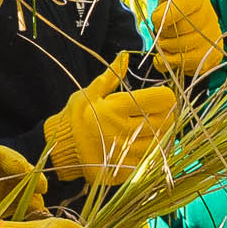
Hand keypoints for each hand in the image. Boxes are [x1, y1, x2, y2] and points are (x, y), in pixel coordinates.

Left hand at [0, 138, 45, 221]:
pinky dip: (28, 216)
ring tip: (37, 207)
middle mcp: (2, 173)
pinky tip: (32, 221)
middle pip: (24, 175)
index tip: (23, 171)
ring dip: (33, 199)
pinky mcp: (5, 212)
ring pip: (27, 193)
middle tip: (40, 188)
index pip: (8, 157)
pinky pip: (21, 213)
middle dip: (33, 180)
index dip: (17, 163)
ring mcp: (5, 193)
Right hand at [42, 53, 177, 183]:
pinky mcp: (124, 171)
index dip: (165, 97)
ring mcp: (124, 154)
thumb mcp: (89, 94)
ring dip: (163, 134)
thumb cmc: (75, 118)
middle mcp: (122, 132)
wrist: (59, 151)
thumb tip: (125, 56)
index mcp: (115, 109)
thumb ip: (110, 76)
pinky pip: (151, 161)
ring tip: (155, 129)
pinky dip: (155, 152)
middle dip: (167, 115)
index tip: (160, 97)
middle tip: (161, 113)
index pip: (159, 100)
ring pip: (161, 142)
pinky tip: (148, 145)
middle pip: (165, 121)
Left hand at [148, 0, 223, 77]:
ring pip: (180, 47)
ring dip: (166, 48)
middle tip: (163, 33)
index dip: (164, 16)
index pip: (180, 8)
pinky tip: (168, 56)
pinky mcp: (211, 58)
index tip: (156, 20)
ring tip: (167, 43)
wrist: (192, 40)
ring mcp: (212, 39)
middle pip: (179, 29)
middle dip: (164, 33)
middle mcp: (210, 18)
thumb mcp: (169, 2)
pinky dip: (169, 62)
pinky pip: (183, 63)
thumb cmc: (176, 17)